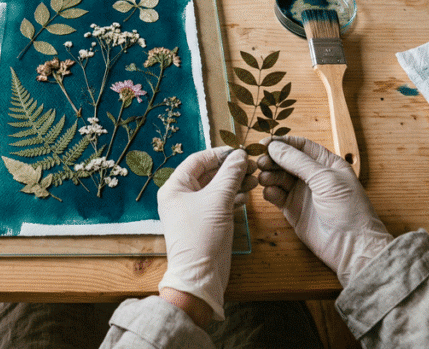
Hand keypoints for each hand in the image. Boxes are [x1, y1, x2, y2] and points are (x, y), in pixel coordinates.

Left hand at [157, 146, 256, 322]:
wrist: (200, 276)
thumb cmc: (202, 236)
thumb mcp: (218, 201)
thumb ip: (230, 175)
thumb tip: (240, 156)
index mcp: (174, 187)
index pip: (197, 160)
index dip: (219, 154)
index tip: (240, 152)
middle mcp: (180, 197)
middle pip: (207, 173)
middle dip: (230, 169)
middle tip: (252, 166)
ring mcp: (192, 211)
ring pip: (215, 188)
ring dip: (234, 183)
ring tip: (254, 179)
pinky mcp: (204, 223)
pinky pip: (218, 203)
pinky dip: (232, 197)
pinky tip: (247, 195)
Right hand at [257, 136, 391, 287]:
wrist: (352, 245)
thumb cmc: (349, 209)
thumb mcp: (325, 179)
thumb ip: (298, 162)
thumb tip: (275, 147)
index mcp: (327, 163)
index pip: (301, 146)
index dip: (282, 143)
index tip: (265, 143)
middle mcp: (313, 176)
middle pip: (286, 160)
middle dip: (272, 159)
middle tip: (261, 162)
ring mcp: (302, 193)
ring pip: (278, 177)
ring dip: (269, 175)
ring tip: (265, 178)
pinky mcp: (292, 209)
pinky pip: (276, 195)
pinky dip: (270, 192)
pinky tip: (270, 193)